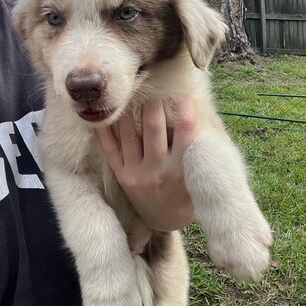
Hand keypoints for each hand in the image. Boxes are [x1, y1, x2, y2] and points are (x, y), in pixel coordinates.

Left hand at [96, 97, 196, 230]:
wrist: (165, 219)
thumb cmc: (185, 189)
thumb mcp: (198, 171)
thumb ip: (198, 145)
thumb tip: (197, 108)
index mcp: (182, 169)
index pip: (186, 133)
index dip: (185, 110)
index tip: (184, 93)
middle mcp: (159, 171)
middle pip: (154, 129)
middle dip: (154, 104)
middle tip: (154, 86)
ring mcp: (137, 174)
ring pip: (130, 134)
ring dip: (130, 110)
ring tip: (133, 92)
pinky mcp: (121, 176)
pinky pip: (110, 148)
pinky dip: (107, 130)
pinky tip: (108, 113)